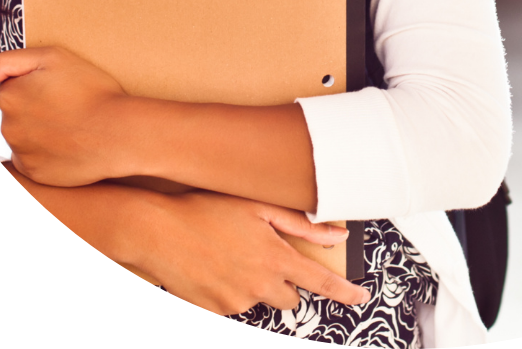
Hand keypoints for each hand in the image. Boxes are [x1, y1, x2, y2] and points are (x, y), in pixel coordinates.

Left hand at [0, 47, 129, 185]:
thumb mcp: (54, 57)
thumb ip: (9, 61)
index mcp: (10, 95)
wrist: (116, 132)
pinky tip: (69, 143)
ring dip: (42, 130)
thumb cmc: (91, 91)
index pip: (14, 86)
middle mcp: (7, 125)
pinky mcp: (33, 172)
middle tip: (70, 105)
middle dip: (37, 108)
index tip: (61, 87)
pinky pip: (34, 159)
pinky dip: (47, 152)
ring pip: (25, 135)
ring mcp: (19, 151)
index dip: (39, 83)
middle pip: (17, 112)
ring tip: (72, 125)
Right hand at [125, 189, 370, 315]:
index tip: (362, 298)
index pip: (320, 281)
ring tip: (231, 254)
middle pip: (290, 298)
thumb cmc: (208, 211)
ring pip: (260, 300)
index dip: (344, 292)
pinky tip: (216, 267)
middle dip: (284, 282)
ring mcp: (236, 303)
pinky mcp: (215, 312)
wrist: (159, 232)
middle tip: (263, 256)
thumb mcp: (257, 208)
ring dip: (255, 284)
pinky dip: (232, 290)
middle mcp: (259, 286)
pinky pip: (235, 305)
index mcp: (274, 258)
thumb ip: (299, 224)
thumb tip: (335, 234)